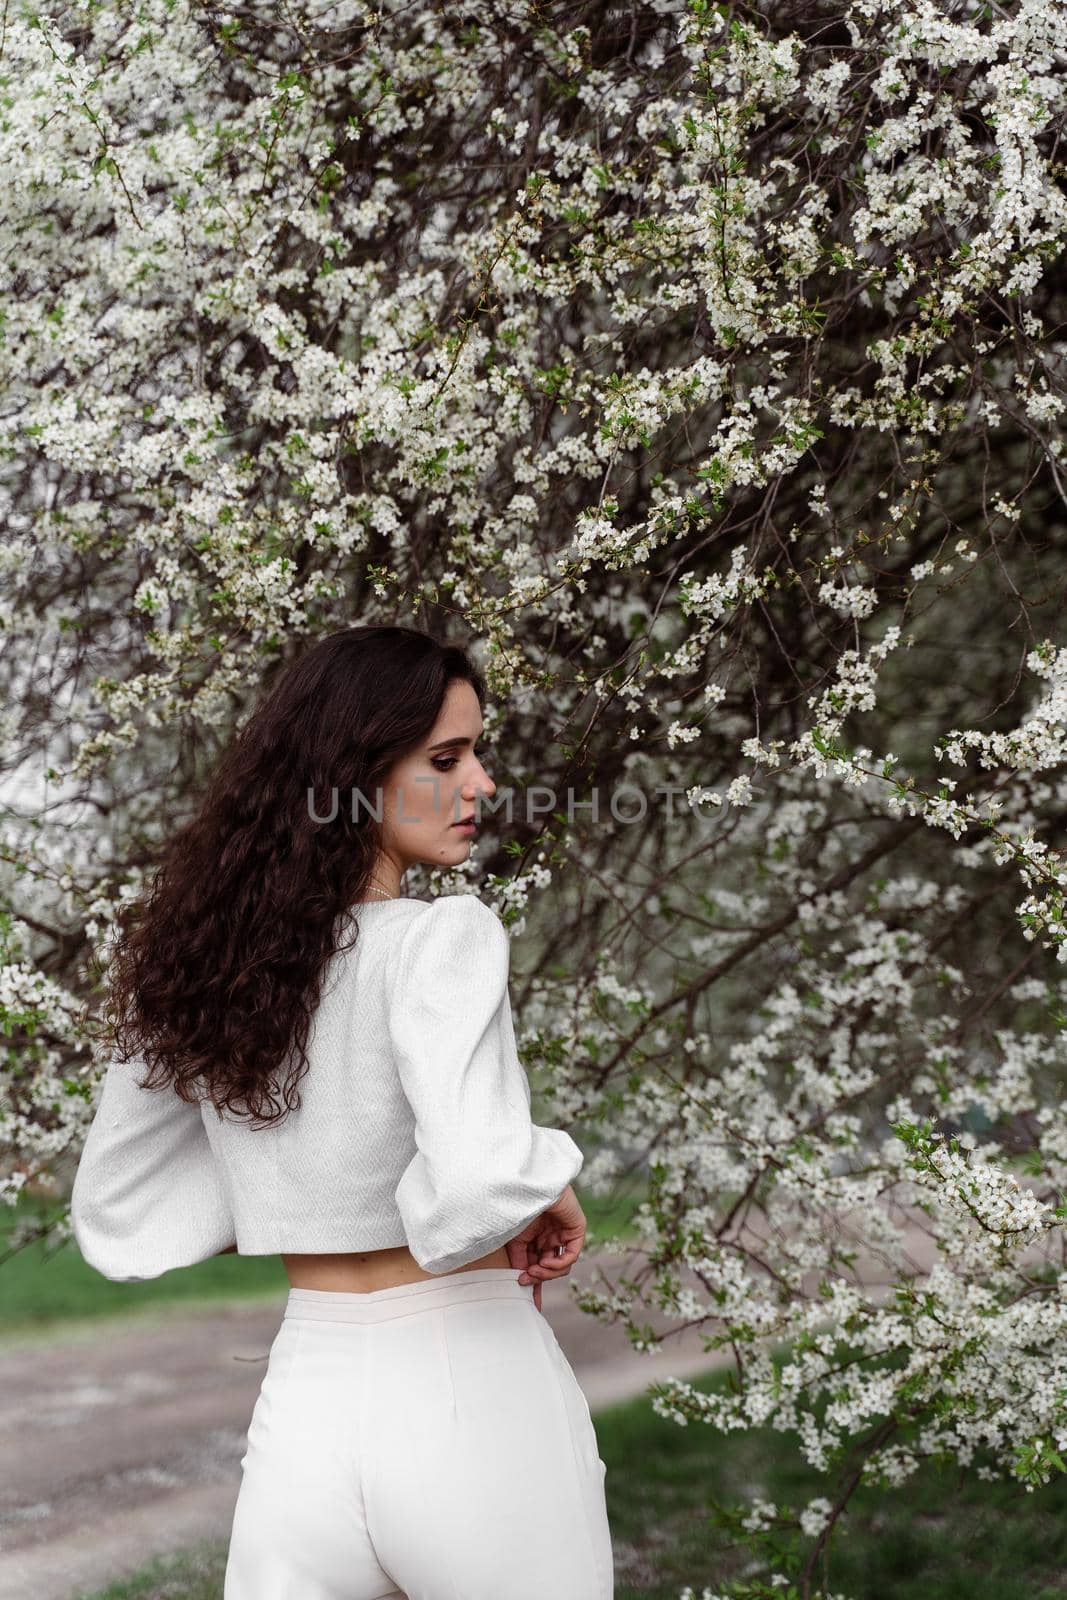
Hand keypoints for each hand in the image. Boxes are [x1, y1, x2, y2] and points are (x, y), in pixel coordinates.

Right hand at [505, 1184, 585, 1314]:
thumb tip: (522, 1284)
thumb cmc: (517, 1208)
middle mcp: (550, 1237)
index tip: (532, 1307)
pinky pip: (571, 1255)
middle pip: (549, 1269)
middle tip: (526, 1282)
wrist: (527, 1187)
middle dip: (538, 1279)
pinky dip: (559, 1263)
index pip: (537, 1267)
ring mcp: (563, 1233)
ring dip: (547, 1272)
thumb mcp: (514, 1242)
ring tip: (534, 1270)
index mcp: (535, 1239)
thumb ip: (519, 1262)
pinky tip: (546, 1262)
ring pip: (561, 1265)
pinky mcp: (576, 1229)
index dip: (535, 1286)